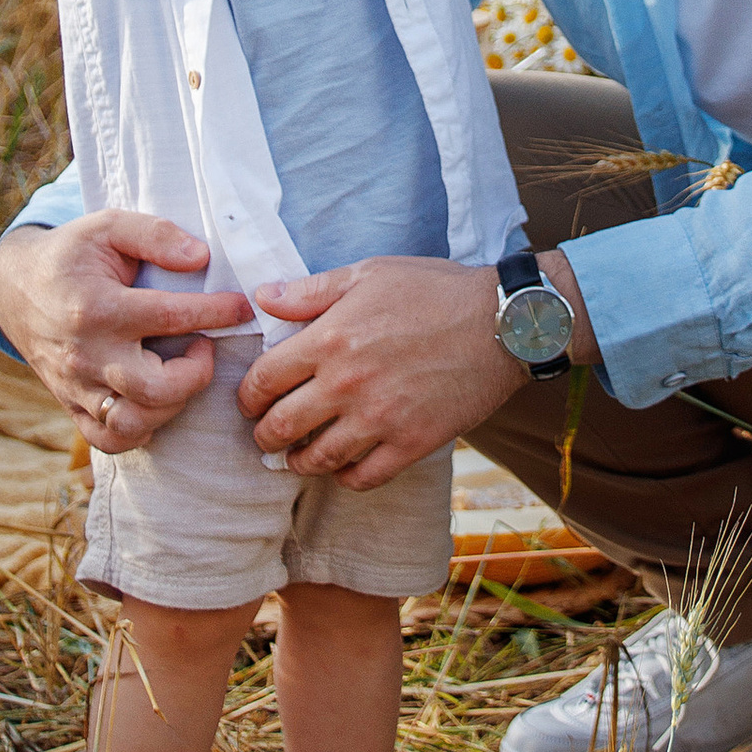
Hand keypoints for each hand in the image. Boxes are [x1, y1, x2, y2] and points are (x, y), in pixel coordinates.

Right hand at [0, 212, 251, 450]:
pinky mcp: (72, 405)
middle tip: (202, 346)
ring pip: (134, 423)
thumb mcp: (109, 226)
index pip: (170, 317)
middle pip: (154, 389)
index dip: (217, 312)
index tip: (240, 306)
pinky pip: (110, 440)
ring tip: (180, 373)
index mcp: (97, 307)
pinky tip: (155, 400)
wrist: (17, 289)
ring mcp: (77, 386)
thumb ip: (156, 235)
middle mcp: (86, 354)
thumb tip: (200, 258)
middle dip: (195, 372)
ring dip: (171, 404)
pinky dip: (140, 429)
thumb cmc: (73, 255)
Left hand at [236, 256, 520, 483]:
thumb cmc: (435, 291)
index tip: (252, 400)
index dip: (247, 396)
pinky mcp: (412, 443)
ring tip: (298, 456)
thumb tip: (261, 298)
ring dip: (298, 462)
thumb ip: (311, 291)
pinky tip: (344, 466)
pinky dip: (345, 478)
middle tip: (266, 435)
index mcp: (330, 339)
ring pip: (317, 459)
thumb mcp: (369, 274)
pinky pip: (363, 478)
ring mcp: (380, 419)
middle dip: (264, 436)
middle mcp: (347, 384)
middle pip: (280, 428)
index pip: (263, 381)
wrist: (503, 323)